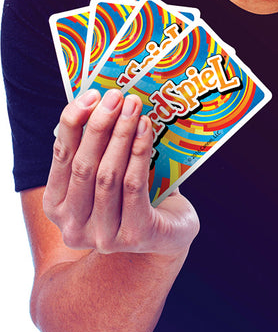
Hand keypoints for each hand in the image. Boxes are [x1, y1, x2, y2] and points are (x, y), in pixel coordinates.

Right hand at [43, 89, 198, 256]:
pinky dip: (140, 152)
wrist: (167, 236)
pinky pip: (134, 186)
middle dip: (100, 125)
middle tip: (116, 96)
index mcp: (57, 207)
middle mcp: (73, 227)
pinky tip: (146, 129)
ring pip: (108, 175)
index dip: (73, 123)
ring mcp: (103, 236)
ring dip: (121, 135)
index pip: (61, 157)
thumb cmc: (134, 198)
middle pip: (84, 166)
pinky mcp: (134, 236)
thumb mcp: (107, 174)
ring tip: (134, 107)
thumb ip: (97, 149)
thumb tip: (103, 102)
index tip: (90, 95)